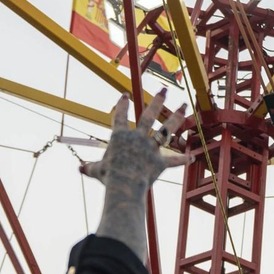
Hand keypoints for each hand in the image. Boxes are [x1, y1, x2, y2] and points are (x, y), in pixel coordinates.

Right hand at [81, 90, 189, 262]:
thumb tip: (80, 169)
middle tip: (164, 90)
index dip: (122, 106)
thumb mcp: (97, 170)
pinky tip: (192, 157)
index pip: (120, 117)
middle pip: (149, 116)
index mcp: (120, 136)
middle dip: (158, 101)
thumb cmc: (109, 176)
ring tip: (184, 107)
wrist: (124, 183)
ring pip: (166, 130)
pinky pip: (173, 161)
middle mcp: (138, 138)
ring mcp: (150, 149)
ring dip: (177, 118)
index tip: (124, 96)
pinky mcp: (160, 162)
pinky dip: (183, 160)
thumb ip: (90, 168)